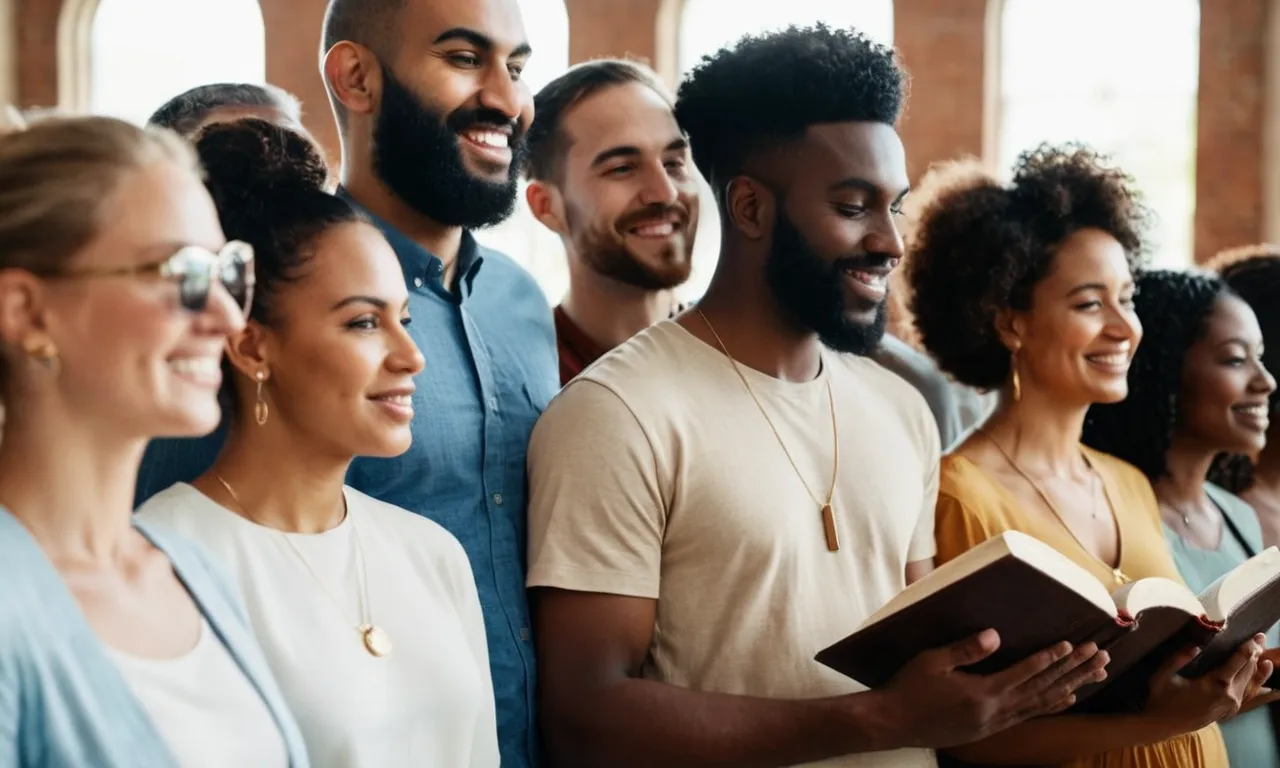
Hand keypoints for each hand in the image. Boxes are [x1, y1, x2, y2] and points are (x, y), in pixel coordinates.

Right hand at [880, 629, 1108, 748]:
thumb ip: (966, 650)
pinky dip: (1052, 705)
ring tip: (1095, 673)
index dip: (1049, 658)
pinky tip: (1066, 697)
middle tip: (1100, 655)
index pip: (1024, 673)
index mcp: (982, 693)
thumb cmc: (909, 688)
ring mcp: (995, 723)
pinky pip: (1030, 715)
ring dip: (1071, 686)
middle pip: (1042, 689)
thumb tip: (995, 635)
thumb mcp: (932, 662)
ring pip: (1042, 703)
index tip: (1072, 644)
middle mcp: (995, 711)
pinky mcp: (990, 728)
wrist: (893, 723)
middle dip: (1073, 670)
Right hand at [1145, 634, 1265, 731]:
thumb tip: (1195, 645)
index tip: (1255, 635)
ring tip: (1261, 652)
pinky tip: (1261, 677)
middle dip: (1255, 652)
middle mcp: (1229, 695)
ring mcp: (1232, 704)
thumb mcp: (1162, 675)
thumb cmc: (1162, 699)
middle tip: (1260, 637)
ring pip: (1250, 681)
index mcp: (1215, 683)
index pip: (1238, 660)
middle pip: (1248, 669)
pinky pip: (1247, 692)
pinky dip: (1255, 681)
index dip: (1248, 647)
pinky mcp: (1230, 710)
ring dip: (1257, 666)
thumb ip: (1177, 658)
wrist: (1164, 725)